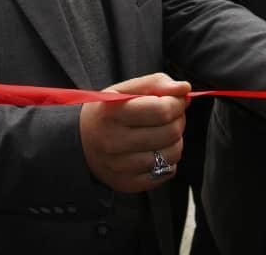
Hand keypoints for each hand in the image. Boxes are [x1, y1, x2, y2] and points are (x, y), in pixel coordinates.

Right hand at [79, 73, 189, 192]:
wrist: (81, 143)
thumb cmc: (107, 112)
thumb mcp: (124, 89)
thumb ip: (155, 83)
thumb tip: (184, 89)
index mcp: (112, 112)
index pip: (162, 110)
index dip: (177, 103)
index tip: (175, 100)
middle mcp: (113, 142)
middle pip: (170, 132)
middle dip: (178, 120)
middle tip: (170, 115)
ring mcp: (120, 166)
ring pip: (172, 154)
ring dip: (176, 139)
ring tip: (163, 132)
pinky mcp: (128, 184)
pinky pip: (167, 172)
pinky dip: (168, 159)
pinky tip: (155, 150)